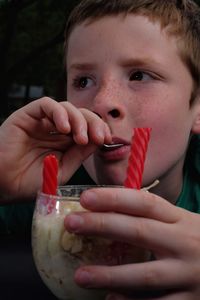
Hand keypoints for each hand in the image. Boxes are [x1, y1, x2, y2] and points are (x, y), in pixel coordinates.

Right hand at [0, 97, 110, 201]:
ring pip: (67, 108)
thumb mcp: (63, 170)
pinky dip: (59, 112)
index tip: (107, 140)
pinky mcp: (28, 115)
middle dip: (94, 124)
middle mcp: (55, 129)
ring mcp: (42, 122)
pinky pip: (47, 104)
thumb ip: (79, 154)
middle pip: (81, 115)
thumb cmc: (30, 182)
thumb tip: (99, 140)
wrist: (3, 185)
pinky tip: (64, 128)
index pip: (88, 128)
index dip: (99, 130)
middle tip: (99, 137)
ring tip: (79, 137)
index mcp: (65, 142)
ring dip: (79, 120)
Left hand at [64, 187, 199, 299]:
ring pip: (146, 274)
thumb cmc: (199, 240)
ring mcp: (189, 274)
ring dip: (110, 275)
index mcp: (180, 219)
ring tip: (81, 275)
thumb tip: (112, 211)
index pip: (144, 203)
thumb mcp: (183, 223)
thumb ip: (155, 219)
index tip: (86, 198)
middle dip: (102, 226)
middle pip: (139, 231)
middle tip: (72, 224)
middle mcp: (185, 243)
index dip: (115, 198)